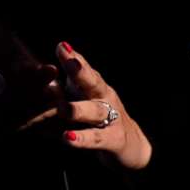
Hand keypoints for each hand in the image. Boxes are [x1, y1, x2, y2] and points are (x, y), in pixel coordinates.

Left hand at [53, 42, 150, 170]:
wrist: (129, 144)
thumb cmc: (97, 113)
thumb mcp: (86, 93)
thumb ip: (74, 76)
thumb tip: (59, 50)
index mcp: (94, 86)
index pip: (84, 68)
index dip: (73, 57)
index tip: (62, 46)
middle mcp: (104, 98)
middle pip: (93, 83)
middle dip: (81, 72)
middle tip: (70, 63)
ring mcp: (110, 118)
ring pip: (94, 112)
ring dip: (77, 110)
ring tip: (61, 109)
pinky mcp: (111, 139)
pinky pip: (95, 138)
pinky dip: (81, 139)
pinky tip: (67, 137)